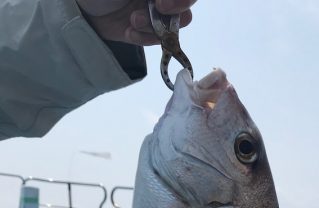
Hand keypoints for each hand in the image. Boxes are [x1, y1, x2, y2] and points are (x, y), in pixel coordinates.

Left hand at [77, 0, 195, 45]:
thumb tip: (162, 0)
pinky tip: (128, 31)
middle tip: (158, 8)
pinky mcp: (144, 32)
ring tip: (133, 21)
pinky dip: (143, 38)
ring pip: (172, 27)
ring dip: (155, 26)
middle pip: (186, 7)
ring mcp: (153, 15)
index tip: (163, 3)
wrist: (80, 7)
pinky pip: (155, 41)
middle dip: (176, 11)